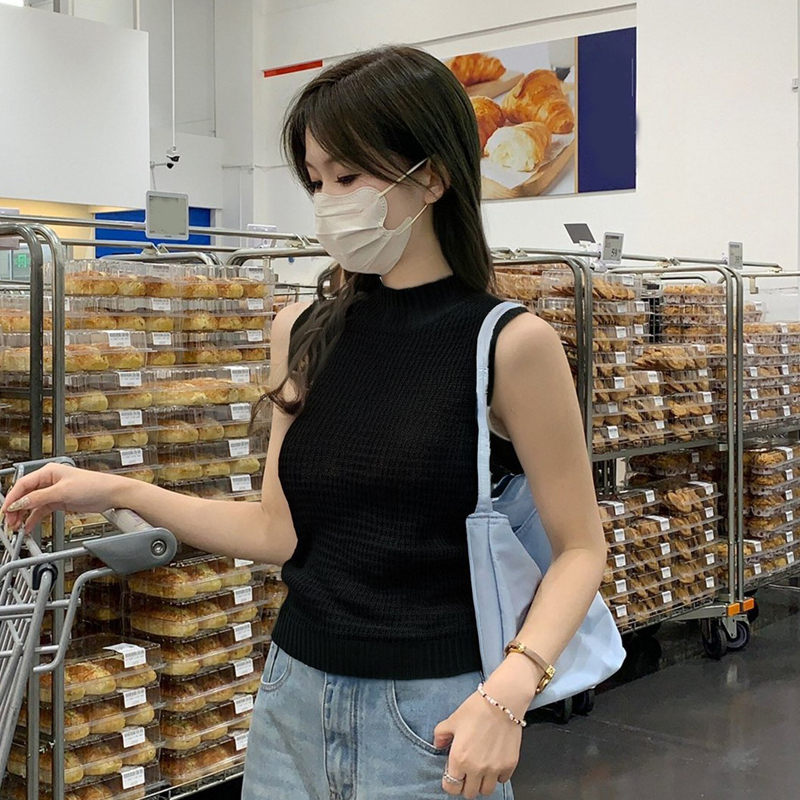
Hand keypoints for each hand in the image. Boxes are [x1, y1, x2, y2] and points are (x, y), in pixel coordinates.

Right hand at [1, 463, 126, 532]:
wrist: (111, 494)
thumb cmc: (93, 485)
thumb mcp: (63, 491)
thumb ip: (39, 498)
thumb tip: (20, 503)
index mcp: (48, 472)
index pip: (23, 484)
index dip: (12, 498)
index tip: (6, 511)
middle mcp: (49, 481)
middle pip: (25, 495)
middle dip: (16, 509)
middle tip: (9, 523)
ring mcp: (54, 492)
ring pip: (32, 504)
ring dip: (23, 515)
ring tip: (16, 527)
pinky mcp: (59, 501)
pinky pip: (42, 510)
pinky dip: (34, 518)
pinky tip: (28, 526)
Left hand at [433, 659, 533, 797]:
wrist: (502, 702)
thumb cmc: (476, 709)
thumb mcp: (452, 720)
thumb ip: (441, 735)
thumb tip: (438, 745)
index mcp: (459, 759)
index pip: (451, 787)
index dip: (451, 783)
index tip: (453, 774)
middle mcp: (476, 769)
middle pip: (469, 793)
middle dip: (466, 785)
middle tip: (467, 773)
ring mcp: (494, 769)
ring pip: (486, 791)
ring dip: (482, 783)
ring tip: (481, 769)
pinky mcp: (509, 765)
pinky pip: (502, 780)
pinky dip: (497, 775)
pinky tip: (494, 761)